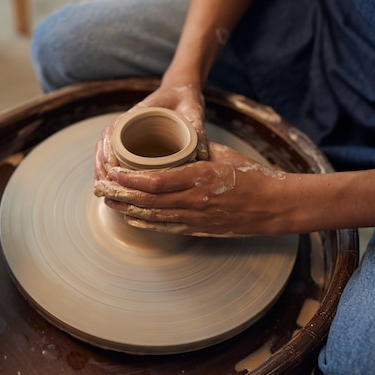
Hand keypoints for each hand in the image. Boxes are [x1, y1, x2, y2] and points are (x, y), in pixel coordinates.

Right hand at [94, 84, 206, 181]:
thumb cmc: (185, 99)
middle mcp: (127, 122)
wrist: (181, 91)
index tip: (112, 166)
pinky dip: (108, 168)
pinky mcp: (130, 139)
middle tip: (106, 185)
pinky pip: (112, 154)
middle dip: (102, 165)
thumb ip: (197, 129)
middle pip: (104, 143)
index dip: (109, 149)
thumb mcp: (193, 110)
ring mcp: (126, 131)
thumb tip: (203, 156)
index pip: (114, 130)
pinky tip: (112, 185)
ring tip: (105, 189)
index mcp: (138, 113)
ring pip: (105, 150)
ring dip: (102, 169)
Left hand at [94, 142, 290, 236]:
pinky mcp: (198, 228)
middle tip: (100, 187)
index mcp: (199, 176)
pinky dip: (145, 222)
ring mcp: (195, 217)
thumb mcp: (222, 156)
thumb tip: (172, 146)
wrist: (273, 206)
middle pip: (148, 199)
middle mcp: (194, 199)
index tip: (112, 170)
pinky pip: (166, 227)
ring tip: (108, 201)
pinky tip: (130, 218)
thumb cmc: (250, 175)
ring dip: (127, 209)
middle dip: (120, 193)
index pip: (155, 180)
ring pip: (153, 215)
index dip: (129, 178)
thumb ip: (195, 152)